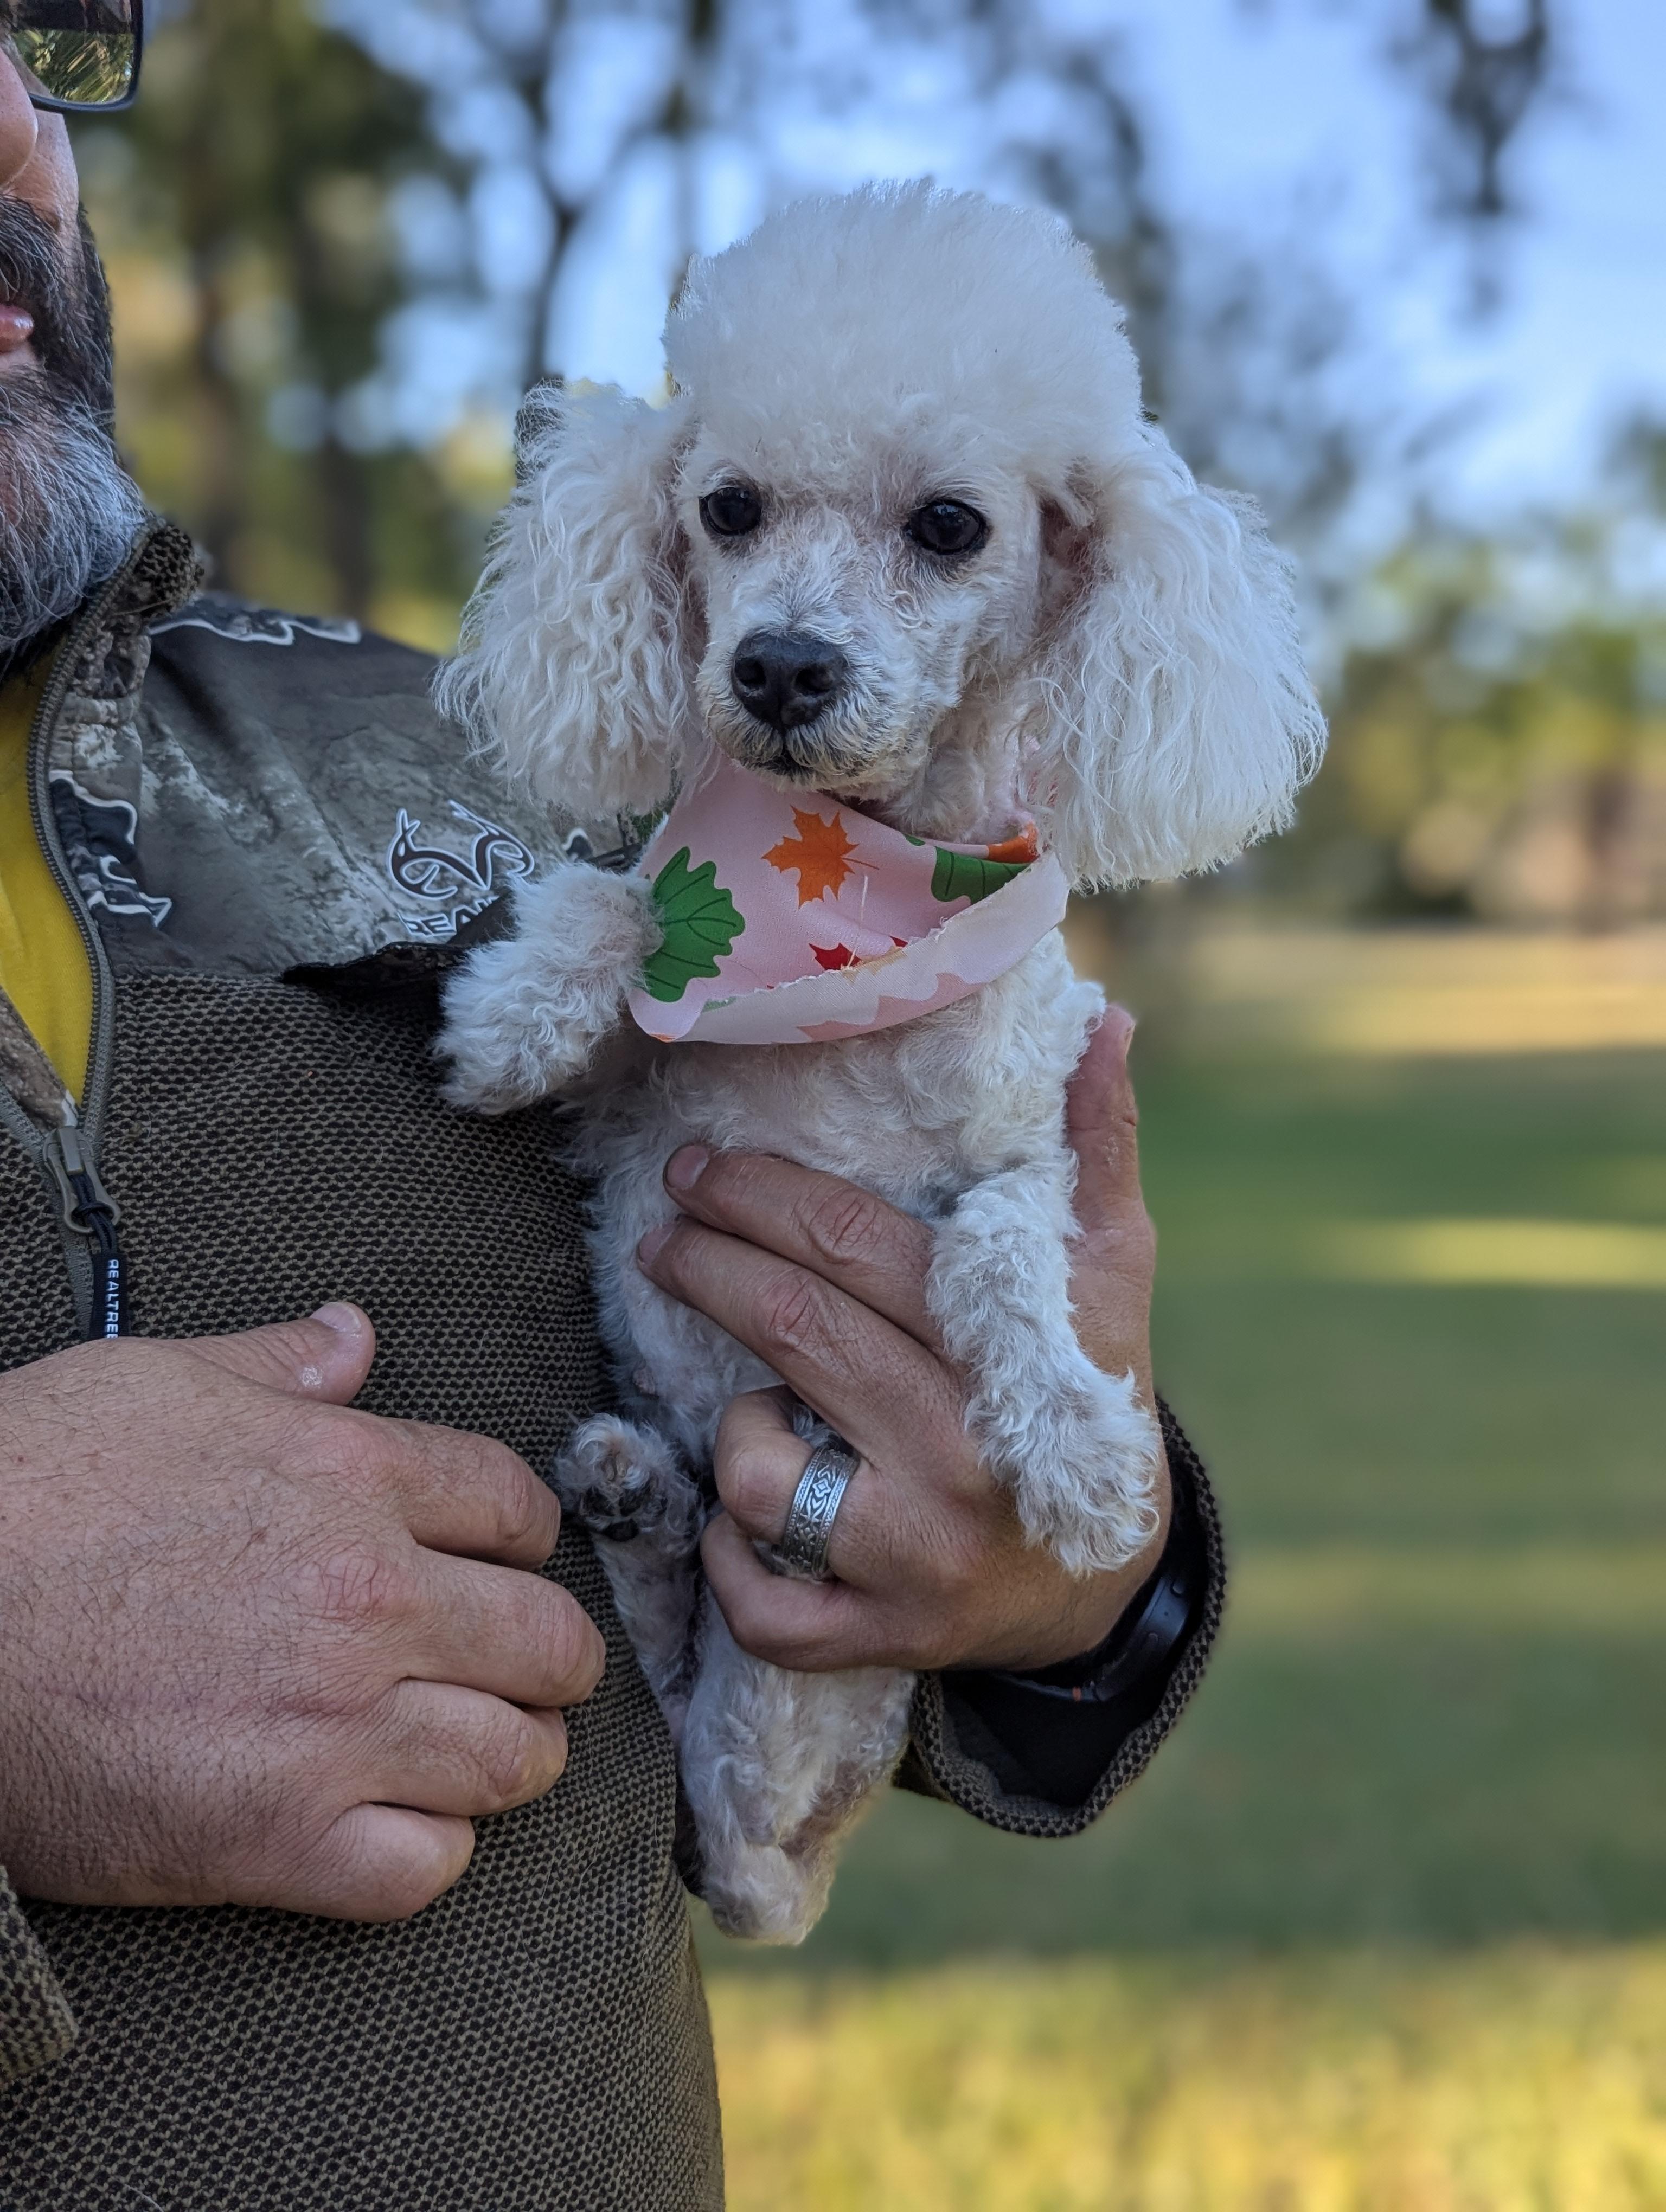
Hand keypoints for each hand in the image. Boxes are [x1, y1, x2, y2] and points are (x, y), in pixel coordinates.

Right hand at [0, 1305, 603, 1919]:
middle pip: (549, 1640)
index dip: (526, 1536)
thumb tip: (353, 1334)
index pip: (517, 1505)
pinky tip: (401, 1822)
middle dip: (554, 1656)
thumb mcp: (153, 1382)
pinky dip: (431, 1851)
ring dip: (512, 1754)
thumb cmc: (23, 1491)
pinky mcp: (275, 1839)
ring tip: (484, 1746)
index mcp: (352, 1476)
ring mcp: (332, 1726)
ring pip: (513, 1760)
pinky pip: (425, 1868)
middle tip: (530, 1668)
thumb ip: (278, 1365)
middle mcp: (369, 1600)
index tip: (508, 1559)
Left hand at [636, 1007, 1169, 1672]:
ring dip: (733, 1423)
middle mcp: (963, 1456)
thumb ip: (1099, 1150)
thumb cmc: (1090, 1398)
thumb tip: (1104, 1023)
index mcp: (1014, 1353)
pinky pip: (758, 1602)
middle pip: (795, 1330)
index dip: (763, 1198)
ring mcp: (917, 1557)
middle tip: (665, 1231)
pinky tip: (746, 1516)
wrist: (1105, 1584)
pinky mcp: (879, 1638)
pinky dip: (729, 1556)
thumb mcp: (1112, 1276)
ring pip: (757, 1471)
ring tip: (751, 1399)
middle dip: (707, 1263)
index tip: (700, 1169)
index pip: (857, 1252)